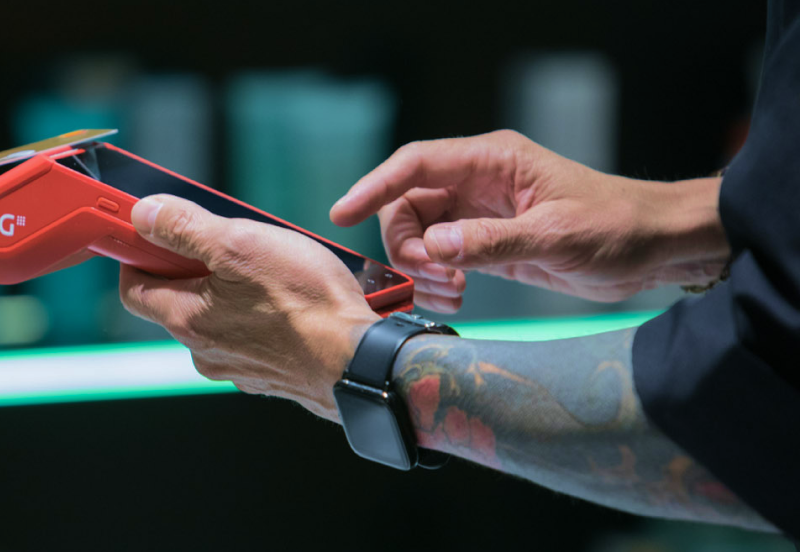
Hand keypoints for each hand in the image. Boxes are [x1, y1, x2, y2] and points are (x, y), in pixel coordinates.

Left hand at [119, 195, 379, 420]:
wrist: (360, 362)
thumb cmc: (307, 304)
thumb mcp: (240, 245)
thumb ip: (185, 228)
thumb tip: (145, 215)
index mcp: (186, 319)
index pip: (135, 289)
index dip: (138, 257)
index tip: (152, 235)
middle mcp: (205, 350)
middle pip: (177, 302)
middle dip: (193, 269)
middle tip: (225, 242)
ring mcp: (237, 366)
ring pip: (217, 320)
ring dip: (231, 292)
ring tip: (268, 269)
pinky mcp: (270, 374)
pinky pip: (251, 336)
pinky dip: (259, 315)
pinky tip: (289, 300)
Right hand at [329, 130, 729, 312]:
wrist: (655, 248)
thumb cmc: (617, 228)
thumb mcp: (556, 237)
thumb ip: (492, 242)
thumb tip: (436, 248)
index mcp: (493, 160)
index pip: (416, 164)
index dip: (375, 186)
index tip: (344, 213)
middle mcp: (479, 181)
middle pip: (407, 204)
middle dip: (406, 244)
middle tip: (432, 276)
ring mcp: (479, 211)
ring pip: (418, 233)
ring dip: (420, 266)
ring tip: (451, 290)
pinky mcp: (485, 240)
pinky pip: (439, 255)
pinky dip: (436, 277)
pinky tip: (457, 294)